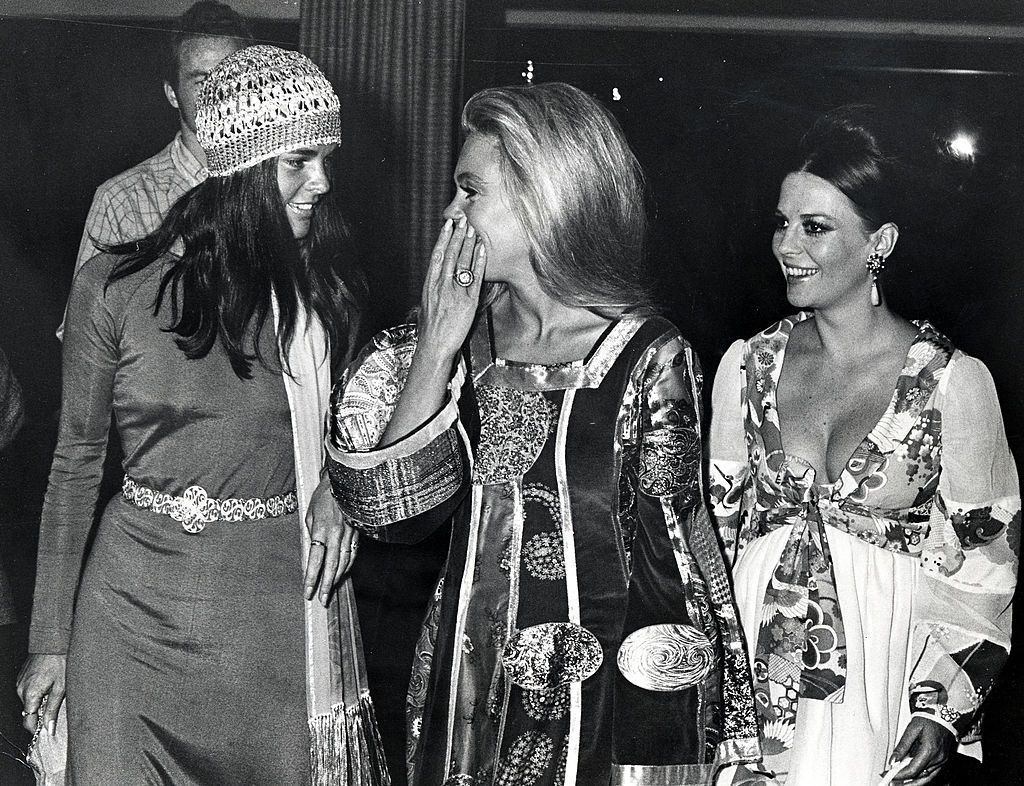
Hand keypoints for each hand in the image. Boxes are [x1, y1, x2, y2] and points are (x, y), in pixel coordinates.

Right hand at [16, 653, 65, 734]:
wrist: (53, 641)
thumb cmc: (60, 661)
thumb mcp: (61, 688)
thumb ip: (53, 709)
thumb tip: (48, 728)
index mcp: (29, 694)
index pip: (29, 721)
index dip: (38, 728)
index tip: (48, 731)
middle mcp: (21, 689)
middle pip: (29, 711)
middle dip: (41, 714)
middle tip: (57, 710)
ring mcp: (20, 682)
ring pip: (29, 701)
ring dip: (40, 702)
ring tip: (55, 693)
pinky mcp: (23, 676)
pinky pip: (28, 691)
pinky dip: (38, 692)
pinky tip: (50, 685)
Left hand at [303, 475, 358, 606]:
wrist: (343, 481)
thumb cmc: (323, 497)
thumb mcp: (310, 515)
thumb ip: (310, 536)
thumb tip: (310, 556)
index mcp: (321, 529)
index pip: (315, 560)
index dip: (311, 578)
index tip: (307, 591)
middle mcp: (336, 534)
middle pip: (331, 565)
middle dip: (326, 585)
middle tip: (322, 600)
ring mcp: (349, 533)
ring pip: (344, 562)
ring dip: (337, 578)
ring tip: (330, 590)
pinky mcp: (357, 532)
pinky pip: (353, 553)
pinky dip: (348, 566)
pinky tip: (343, 573)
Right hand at [416, 216, 486, 360]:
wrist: (434, 346)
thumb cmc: (430, 330)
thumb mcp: (427, 306)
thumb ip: (434, 291)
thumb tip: (438, 281)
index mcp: (430, 286)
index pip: (437, 256)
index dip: (443, 239)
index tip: (447, 226)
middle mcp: (441, 286)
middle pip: (450, 255)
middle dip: (457, 236)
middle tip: (463, 220)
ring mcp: (455, 293)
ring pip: (461, 263)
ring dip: (468, 244)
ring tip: (473, 229)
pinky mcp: (468, 302)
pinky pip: (474, 278)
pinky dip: (478, 262)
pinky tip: (482, 250)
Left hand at [888, 716, 954, 784]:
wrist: (944, 715)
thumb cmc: (928, 720)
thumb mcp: (911, 730)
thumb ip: (902, 746)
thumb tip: (893, 760)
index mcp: (930, 751)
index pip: (913, 770)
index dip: (899, 775)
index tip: (888, 774)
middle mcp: (938, 759)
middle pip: (921, 778)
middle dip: (906, 783)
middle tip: (891, 782)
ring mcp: (942, 761)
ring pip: (927, 778)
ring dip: (913, 782)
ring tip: (899, 781)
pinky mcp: (942, 760)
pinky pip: (931, 773)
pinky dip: (921, 776)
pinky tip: (911, 776)